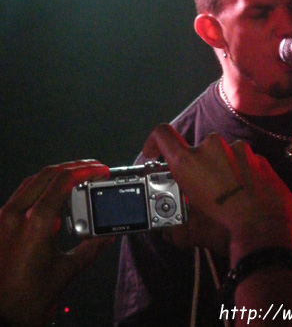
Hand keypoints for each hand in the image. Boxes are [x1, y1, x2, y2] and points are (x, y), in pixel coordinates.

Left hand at [0, 160, 110, 326]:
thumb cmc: (23, 301)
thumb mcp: (64, 273)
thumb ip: (90, 249)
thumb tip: (106, 236)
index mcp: (36, 223)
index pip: (63, 180)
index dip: (86, 170)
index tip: (101, 171)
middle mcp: (17, 214)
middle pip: (48, 173)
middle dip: (74, 166)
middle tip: (93, 169)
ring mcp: (4, 218)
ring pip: (32, 181)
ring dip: (56, 175)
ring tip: (76, 178)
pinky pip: (22, 194)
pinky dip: (41, 188)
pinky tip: (53, 197)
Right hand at [143, 125, 291, 262]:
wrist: (268, 232)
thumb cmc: (225, 229)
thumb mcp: (193, 232)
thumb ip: (176, 228)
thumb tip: (170, 232)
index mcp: (189, 161)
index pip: (163, 135)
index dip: (154, 142)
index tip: (154, 153)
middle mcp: (213, 146)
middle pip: (197, 152)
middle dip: (198, 169)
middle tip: (204, 194)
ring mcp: (239, 149)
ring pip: (223, 156)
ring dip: (222, 171)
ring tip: (230, 198)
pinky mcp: (260, 158)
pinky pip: (244, 163)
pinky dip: (242, 175)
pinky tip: (247, 196)